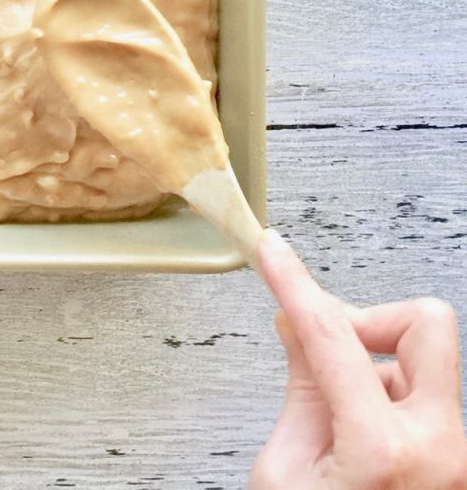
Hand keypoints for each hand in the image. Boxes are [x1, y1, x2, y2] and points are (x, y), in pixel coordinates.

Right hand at [251, 229, 466, 488]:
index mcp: (384, 450)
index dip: (293, 282)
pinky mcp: (462, 463)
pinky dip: (389, 396)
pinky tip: (357, 435)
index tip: (273, 253)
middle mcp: (443, 449)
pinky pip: (429, 398)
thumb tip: (294, 323)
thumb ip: (300, 389)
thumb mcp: (284, 472)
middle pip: (425, 323)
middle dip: (371, 319)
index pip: (330, 332)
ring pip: (425, 362)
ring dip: (377, 367)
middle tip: (328, 346)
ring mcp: (461, 458)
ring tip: (338, 418)